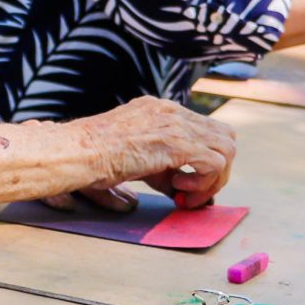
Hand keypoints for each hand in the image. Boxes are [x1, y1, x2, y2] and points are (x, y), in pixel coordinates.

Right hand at [81, 95, 236, 207]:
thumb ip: (162, 172)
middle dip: (217, 170)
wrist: (78, 152)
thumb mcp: (136, 159)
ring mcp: (176, 125)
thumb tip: (180, 193)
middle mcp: (173, 111)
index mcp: (162, 110)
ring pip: (227, 149)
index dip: (203, 162)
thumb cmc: (95, 158)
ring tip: (185, 194)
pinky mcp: (177, 143)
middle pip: (225, 137)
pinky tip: (179, 192)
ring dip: (213, 179)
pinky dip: (204, 184)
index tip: (185, 186)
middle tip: (193, 192)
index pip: (206, 130)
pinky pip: (214, 164)